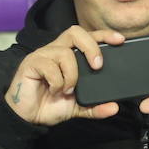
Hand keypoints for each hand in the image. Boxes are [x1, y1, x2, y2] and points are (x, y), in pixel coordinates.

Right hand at [6, 26, 124, 125]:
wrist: (28, 117)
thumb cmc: (51, 105)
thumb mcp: (79, 107)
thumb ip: (96, 107)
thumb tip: (114, 108)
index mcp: (70, 55)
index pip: (88, 36)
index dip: (103, 35)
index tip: (120, 40)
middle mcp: (56, 50)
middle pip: (76, 32)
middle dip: (91, 46)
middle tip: (98, 65)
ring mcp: (43, 55)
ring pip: (65, 53)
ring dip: (72, 74)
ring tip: (68, 90)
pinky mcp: (31, 63)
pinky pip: (49, 66)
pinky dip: (57, 82)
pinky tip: (55, 91)